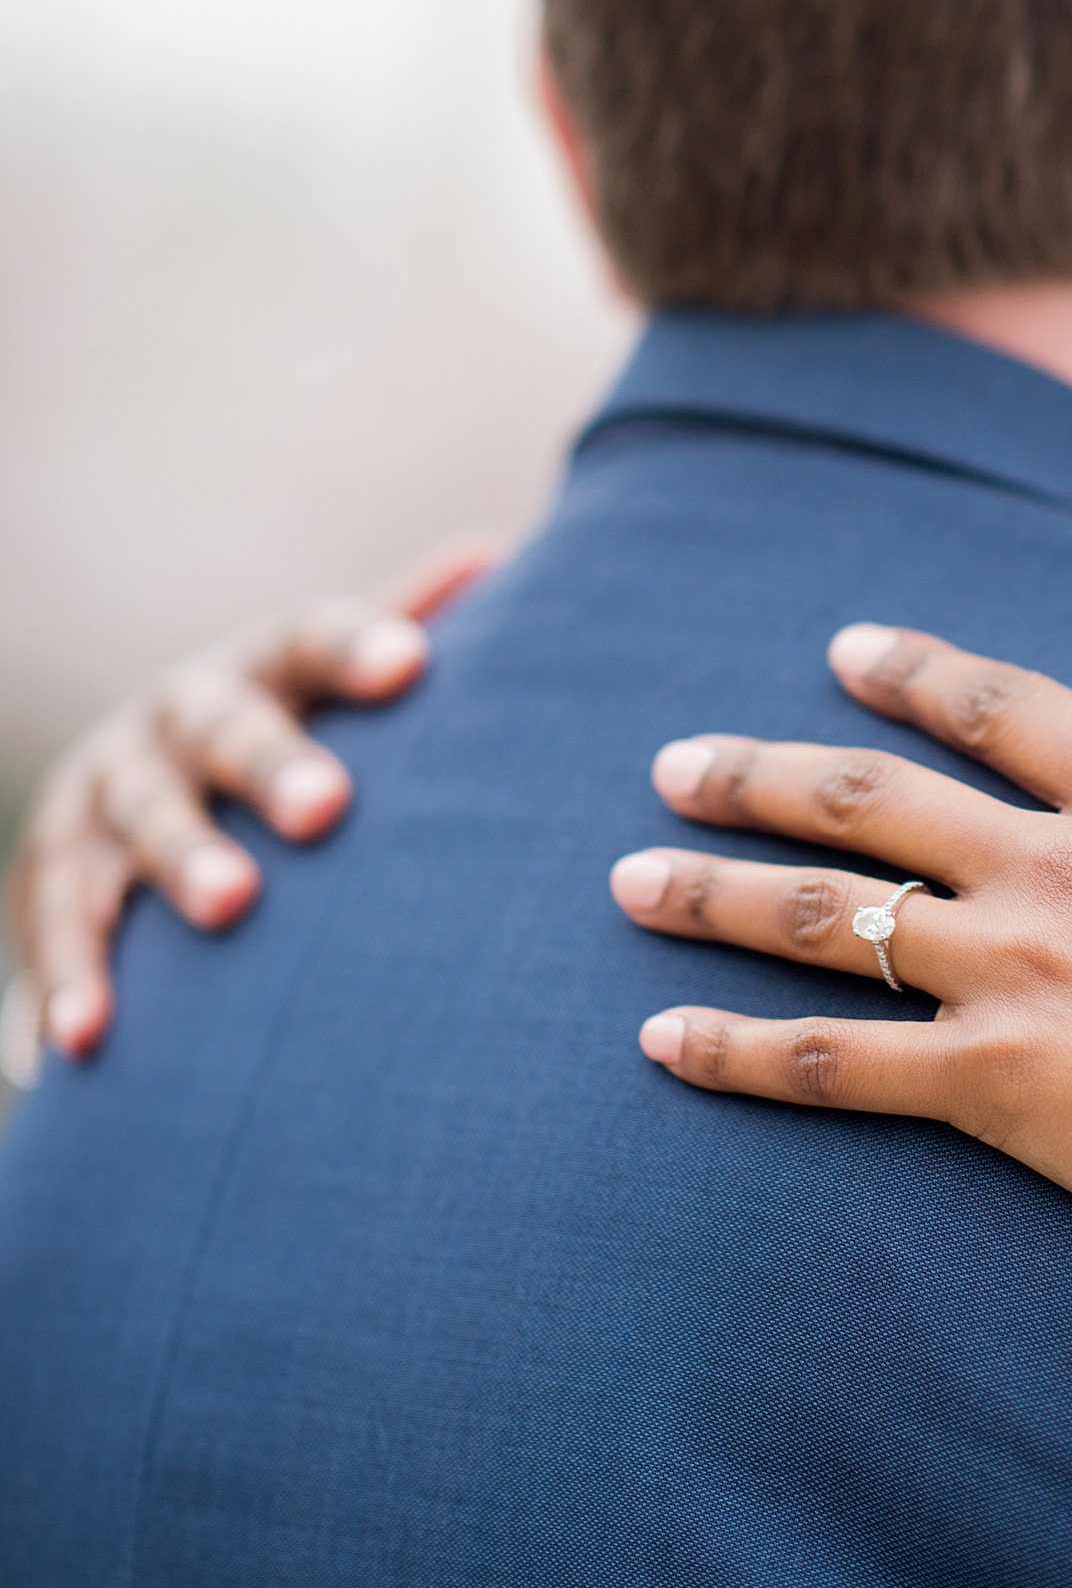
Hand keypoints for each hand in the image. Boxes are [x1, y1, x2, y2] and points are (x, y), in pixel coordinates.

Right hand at [5, 538, 500, 1071]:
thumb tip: (499, 554)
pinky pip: (63, 914)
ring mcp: (114, 782)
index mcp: (267, 664)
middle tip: (329, 809)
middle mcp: (185, 710)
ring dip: (184, 859)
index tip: (412, 664)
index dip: (358, 647)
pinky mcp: (56, 861)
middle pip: (228, 729)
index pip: (313, 637)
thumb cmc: (285, 725)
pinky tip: (87, 1033)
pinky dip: (75, 972)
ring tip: (233, 907)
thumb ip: (404, 622)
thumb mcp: (329, 674)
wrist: (136, 776)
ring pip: (145, 814)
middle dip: (274, 766)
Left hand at [611, 626, 1071, 1293]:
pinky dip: (739, 1052)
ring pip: (828, 913)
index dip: (915, 670)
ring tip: (625, 878)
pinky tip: (661, 1042)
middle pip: (874, 798)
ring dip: (716, 892)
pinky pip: (835, 1063)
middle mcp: (1058, 865)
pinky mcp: (993, 1086)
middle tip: (672, 759)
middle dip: (760, 773)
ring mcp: (1016, 971)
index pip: (1001, 706)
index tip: (843, 650)